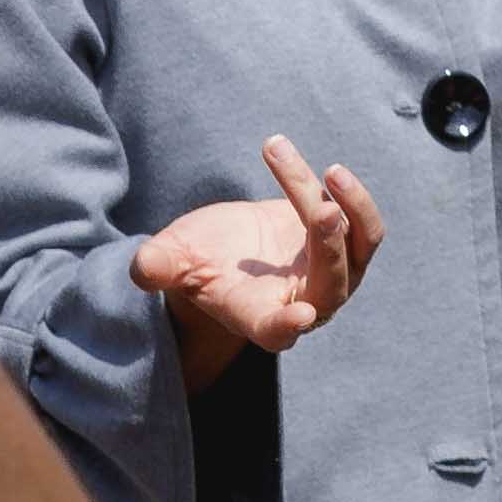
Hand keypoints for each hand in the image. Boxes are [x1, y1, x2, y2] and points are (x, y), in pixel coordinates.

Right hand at [133, 137, 382, 377]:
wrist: (230, 248)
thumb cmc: (197, 260)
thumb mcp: (173, 260)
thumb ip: (159, 266)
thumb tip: (142, 268)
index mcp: (259, 318)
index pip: (278, 331)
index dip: (287, 325)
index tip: (301, 316)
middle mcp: (305, 305)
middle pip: (330, 284)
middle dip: (327, 248)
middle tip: (320, 209)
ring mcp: (334, 276)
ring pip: (355, 245)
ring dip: (351, 209)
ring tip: (328, 173)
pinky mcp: (347, 245)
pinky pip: (359, 220)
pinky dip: (348, 194)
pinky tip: (327, 170)